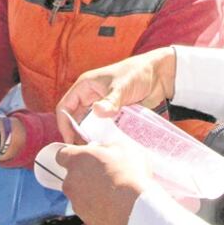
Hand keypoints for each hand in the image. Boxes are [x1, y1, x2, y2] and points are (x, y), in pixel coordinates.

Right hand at [56, 47, 176, 143]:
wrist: (159, 75)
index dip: (64, 124)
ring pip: (90, 126)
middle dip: (78, 135)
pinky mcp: (114, 115)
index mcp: (85, 86)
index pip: (65, 107)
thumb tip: (98, 112)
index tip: (70, 141)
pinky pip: (104, 128)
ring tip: (96, 151)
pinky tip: (107, 147)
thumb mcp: (122, 86)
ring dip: (91, 137)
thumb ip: (110, 100)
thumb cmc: (137, 73)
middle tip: (85, 151)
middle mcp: (91, 98)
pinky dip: (104, 137)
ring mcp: (102, 107)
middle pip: (76, 120)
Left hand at [56, 143, 153, 224]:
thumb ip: (105, 147)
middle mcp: (70, 181)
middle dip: (85, 174)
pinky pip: (88, 208)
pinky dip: (97, 206)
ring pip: (80, 193)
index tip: (85, 157)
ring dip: (92, 191)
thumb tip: (101, 150)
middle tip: (105, 173)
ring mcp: (76, 202)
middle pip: (72, 175)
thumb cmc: (128, 174)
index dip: (74, 155)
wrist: (133, 208)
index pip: (62, 154)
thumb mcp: (122, 148)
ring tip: (113, 191)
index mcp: (76, 160)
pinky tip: (114, 204)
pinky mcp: (84, 218)